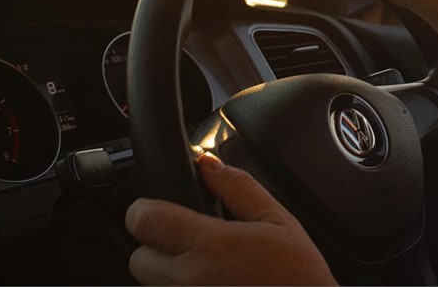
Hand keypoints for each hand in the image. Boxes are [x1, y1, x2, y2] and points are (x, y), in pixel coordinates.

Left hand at [125, 152, 335, 285]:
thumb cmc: (299, 278)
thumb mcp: (278, 220)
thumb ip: (238, 187)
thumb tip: (207, 163)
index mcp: (210, 246)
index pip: (143, 218)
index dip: (147, 209)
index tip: (162, 210)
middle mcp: (189, 281)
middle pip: (138, 258)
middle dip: (158, 247)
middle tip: (193, 245)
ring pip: (152, 285)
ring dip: (170, 276)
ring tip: (209, 272)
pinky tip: (213, 286)